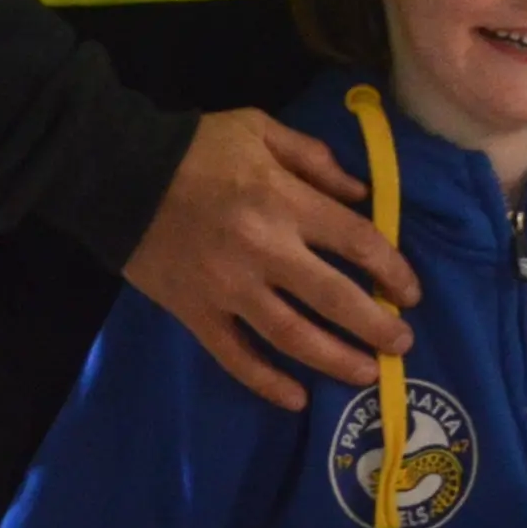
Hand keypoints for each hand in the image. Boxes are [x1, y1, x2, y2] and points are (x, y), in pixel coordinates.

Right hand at [122, 109, 419, 412]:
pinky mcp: (196, 312)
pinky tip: (296, 399)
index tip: (410, 292)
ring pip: (292, 337)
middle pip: (335, 299)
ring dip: (335, 360)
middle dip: (376, 326)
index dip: (393, 270)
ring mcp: (229, 288)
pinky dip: (265, 382)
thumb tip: (361, 194)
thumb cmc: (195, 147)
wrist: (116, 173)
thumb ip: (314, 159)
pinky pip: (235, 356)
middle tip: (401, 344)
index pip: (357, 242)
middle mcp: (265, 251)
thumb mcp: (259, 128)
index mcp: (285, 201)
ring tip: (367, 375)